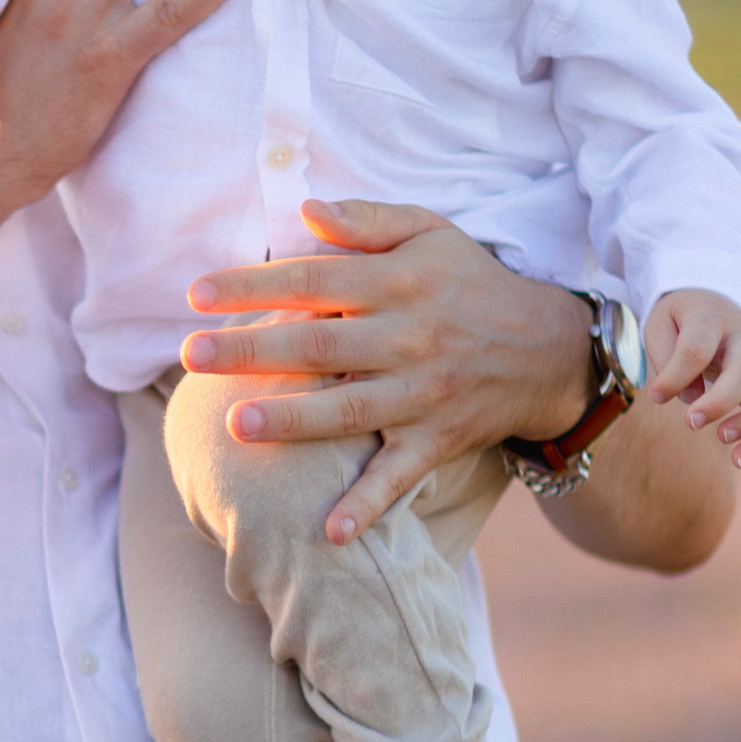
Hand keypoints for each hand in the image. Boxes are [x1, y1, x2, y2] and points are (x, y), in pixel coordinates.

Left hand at [181, 199, 595, 546]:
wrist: (548, 348)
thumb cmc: (471, 284)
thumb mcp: (430, 233)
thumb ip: (367, 221)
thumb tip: (305, 210)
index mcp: (399, 283)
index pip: (314, 282)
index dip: (254, 286)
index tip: (196, 295)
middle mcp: (410, 339)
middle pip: (320, 347)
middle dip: (253, 351)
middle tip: (192, 354)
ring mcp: (423, 395)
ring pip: (350, 412)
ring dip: (294, 421)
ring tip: (237, 424)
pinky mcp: (436, 441)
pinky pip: (399, 478)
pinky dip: (367, 506)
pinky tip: (328, 531)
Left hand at [645, 288, 740, 463]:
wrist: (715, 301)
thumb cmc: (681, 320)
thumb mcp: (661, 324)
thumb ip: (667, 356)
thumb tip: (690, 396)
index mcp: (711, 317)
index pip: (697, 347)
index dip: (675, 375)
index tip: (655, 396)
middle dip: (721, 400)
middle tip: (691, 422)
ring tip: (722, 439)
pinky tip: (739, 459)